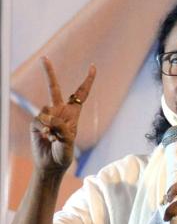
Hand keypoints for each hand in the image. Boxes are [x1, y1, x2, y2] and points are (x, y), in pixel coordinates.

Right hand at [30, 57, 95, 172]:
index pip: (81, 94)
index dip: (87, 81)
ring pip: (47, 112)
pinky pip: (39, 121)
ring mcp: (46, 116)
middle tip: (44, 58)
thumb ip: (62, 129)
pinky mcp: (36, 123)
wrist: (50, 165)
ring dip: (51, 126)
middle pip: (54, 89)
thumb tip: (50, 118)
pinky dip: (44, 130)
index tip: (92, 67)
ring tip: (55, 138)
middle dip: (49, 73)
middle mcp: (59, 112)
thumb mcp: (69, 143)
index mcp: (73, 114)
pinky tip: (47, 138)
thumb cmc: (64, 155)